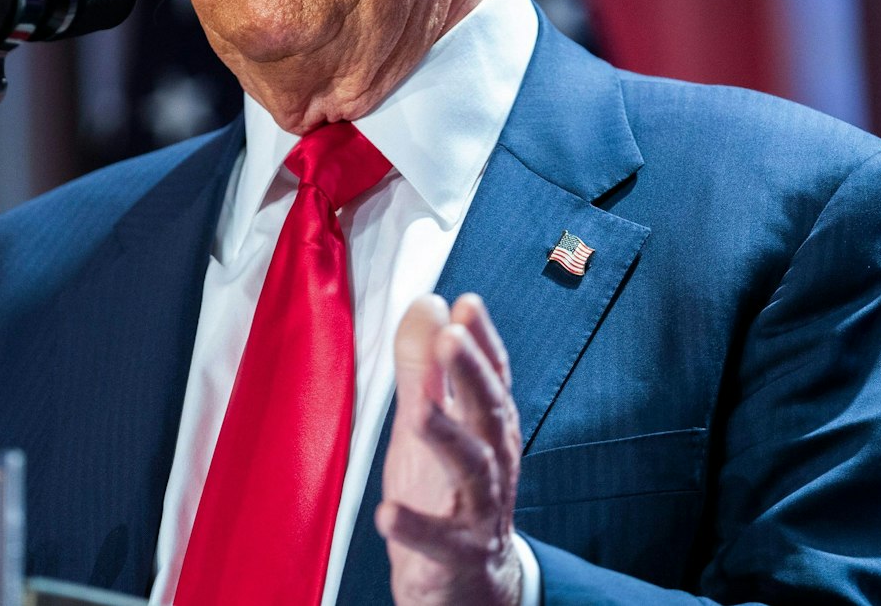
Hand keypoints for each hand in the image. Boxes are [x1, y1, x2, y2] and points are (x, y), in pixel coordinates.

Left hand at [376, 294, 522, 605]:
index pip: (492, 376)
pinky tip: (386, 513)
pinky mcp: (460, 553)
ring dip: (446, 436)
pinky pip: (441, 541)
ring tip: (417, 411)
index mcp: (488, 426)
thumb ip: (424, 366)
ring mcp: (480, 508)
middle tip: (451, 337)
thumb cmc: (445, 492)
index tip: (467, 303)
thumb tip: (429, 303)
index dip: (482, 340)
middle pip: (488, 412)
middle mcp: (493, 462)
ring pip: (472, 468)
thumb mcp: (430, 423)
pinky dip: (416, 527)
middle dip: (471, 374)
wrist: (468, 582)